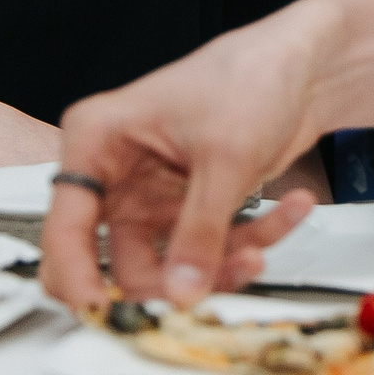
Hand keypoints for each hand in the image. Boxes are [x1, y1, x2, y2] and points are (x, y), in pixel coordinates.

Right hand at [40, 11, 329, 310]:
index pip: (65, 228)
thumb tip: (182, 291)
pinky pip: (213, 246)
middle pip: (120, 259)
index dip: (78, 278)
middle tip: (202, 291)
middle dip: (169, 280)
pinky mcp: (193, 205)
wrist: (308, 63)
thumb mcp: (226, 156)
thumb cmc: (254, 73)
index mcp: (98, 141)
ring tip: (263, 246)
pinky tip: (291, 209)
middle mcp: (118, 172)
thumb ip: (201, 231)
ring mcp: (155, 193)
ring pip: (173, 262)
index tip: (105, 311)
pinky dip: (252, 238)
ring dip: (222, 262)